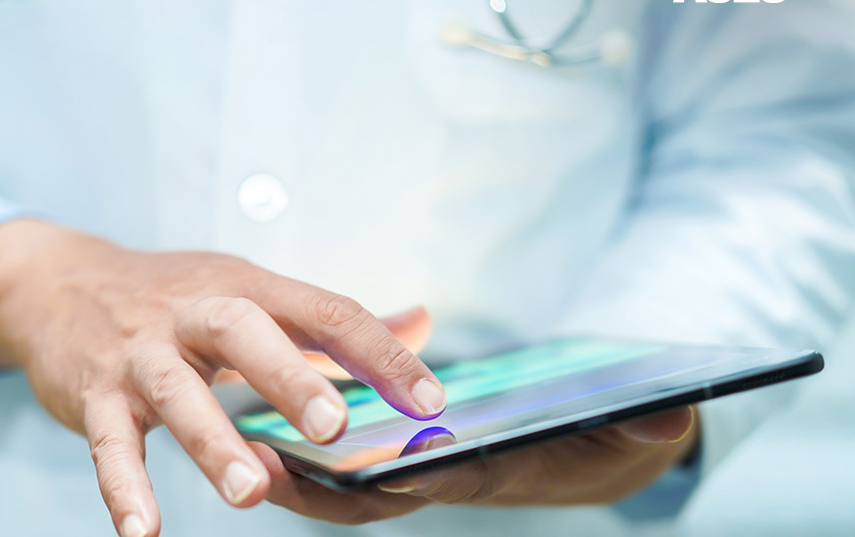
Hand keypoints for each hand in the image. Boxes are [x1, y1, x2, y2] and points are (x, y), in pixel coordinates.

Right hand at [0, 218, 446, 536]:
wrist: (59, 283)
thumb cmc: (173, 297)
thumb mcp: (251, 291)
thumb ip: (332, 320)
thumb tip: (422, 324)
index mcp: (245, 287)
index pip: (323, 311)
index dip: (379, 354)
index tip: (429, 400)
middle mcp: (193, 312)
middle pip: (244, 332)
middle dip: (289, 377)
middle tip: (334, 427)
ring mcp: (141, 353)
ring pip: (175, 391)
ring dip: (212, 441)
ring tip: (250, 491)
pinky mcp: (94, 393)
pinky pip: (108, 442)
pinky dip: (123, 487)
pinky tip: (143, 533)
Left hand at [253, 406, 697, 523]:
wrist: (605, 448)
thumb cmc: (618, 437)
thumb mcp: (641, 427)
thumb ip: (648, 421)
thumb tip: (670, 412)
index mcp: (500, 470)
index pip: (450, 479)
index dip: (409, 477)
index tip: (360, 469)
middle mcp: (452, 477)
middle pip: (378, 498)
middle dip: (322, 490)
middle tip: (263, 467)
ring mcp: (425, 470)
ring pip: (347, 486)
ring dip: (297, 473)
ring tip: (241, 446)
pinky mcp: (408, 453)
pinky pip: (345, 463)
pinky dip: (307, 454)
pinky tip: (263, 421)